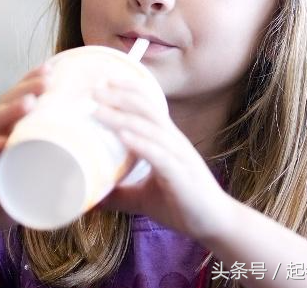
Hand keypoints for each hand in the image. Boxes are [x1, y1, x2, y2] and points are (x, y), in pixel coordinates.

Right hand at [0, 63, 51, 239]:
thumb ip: (60, 184)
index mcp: (8, 131)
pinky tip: (2, 141)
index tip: (56, 70)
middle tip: (49, 78)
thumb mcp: (34, 189)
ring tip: (30, 101)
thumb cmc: (1, 200)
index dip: (34, 83)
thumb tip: (97, 189)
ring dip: (10, 109)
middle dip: (28, 87)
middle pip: (7, 102)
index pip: (20, 99)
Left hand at [91, 77, 228, 243]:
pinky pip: (159, 155)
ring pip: (150, 128)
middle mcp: (173, 141)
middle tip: (93, 90)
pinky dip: (140, 143)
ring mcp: (179, 156)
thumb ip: (119, 194)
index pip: (148, 105)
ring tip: (98, 110)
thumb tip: (91, 196)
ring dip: (122, 117)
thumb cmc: (180, 205)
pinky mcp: (181, 175)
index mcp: (167, 140)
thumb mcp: (143, 198)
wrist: (215, 225)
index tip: (104, 80)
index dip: (128, 90)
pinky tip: (122, 136)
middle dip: (119, 97)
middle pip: (146, 110)